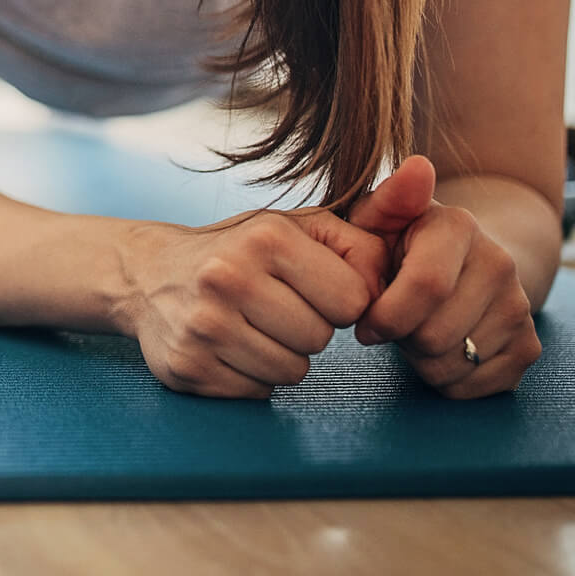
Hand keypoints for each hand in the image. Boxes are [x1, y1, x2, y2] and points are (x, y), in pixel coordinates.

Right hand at [122, 207, 390, 398]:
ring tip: (251, 327)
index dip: (339, 300)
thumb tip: (427, 182)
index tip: (309, 288)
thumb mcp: (298, 227)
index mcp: (264, 238)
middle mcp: (228, 278)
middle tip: (273, 308)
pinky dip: (250, 377)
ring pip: (291, 372)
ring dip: (281, 356)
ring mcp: (203, 327)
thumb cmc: (242, 251)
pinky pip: (257, 393)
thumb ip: (367, 219)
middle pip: (320, 339)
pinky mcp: (188, 368)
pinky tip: (228, 348)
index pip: (352, 300)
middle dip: (307, 329)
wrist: (148, 275)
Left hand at [348, 156, 541, 397]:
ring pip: (452, 366)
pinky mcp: (529, 347)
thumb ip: (387, 199)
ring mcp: (521, 307)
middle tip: (394, 322)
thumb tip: (418, 167)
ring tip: (417, 329)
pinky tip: (441, 350)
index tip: (365, 321)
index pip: (426, 288)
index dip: (385, 316)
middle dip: (400, 339)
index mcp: (459, 227)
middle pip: (434, 335)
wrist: (460, 267)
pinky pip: (474, 388)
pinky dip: (446, 380)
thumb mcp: (379, 219)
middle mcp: (500, 263)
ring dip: (420, 360)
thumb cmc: (400, 245)